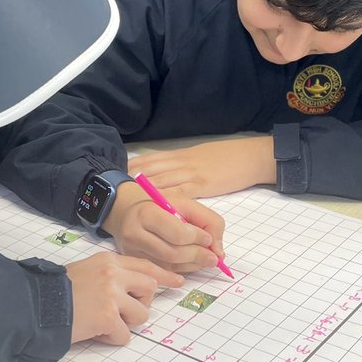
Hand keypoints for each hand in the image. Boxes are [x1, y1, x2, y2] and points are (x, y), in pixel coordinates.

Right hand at [66, 252, 182, 344]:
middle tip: (122, 311)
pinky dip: (111, 338)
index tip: (178, 282)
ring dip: (125, 324)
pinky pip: (125, 335)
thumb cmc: (56, 292)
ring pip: (142, 315)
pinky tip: (94, 331)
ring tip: (103, 322)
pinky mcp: (108, 317)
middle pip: (150, 289)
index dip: (164, 275)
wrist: (36, 304)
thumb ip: (109, 276)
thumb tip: (131, 291)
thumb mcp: (85, 271)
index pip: (145, 265)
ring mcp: (112, 295)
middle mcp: (113, 274)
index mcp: (108, 261)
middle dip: (141, 303)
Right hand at [103, 182, 225, 273]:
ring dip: (192, 265)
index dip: (197, 238)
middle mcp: (135, 234)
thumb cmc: (158, 205)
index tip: (208, 238)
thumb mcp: (185, 203)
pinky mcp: (133, 262)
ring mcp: (132, 251)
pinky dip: (181, 271)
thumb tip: (219, 252)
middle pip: (173, 254)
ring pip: (168, 266)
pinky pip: (161, 272)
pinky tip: (190, 265)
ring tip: (204, 259)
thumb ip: (208, 221)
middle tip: (214, 258)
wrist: (126, 210)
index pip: (178, 233)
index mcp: (147, 213)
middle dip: (198, 256)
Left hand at [128, 137, 275, 199]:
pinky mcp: (201, 184)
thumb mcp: (200, 156)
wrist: (249, 156)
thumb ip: (182, 163)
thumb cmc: (227, 157)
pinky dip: (165, 200)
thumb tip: (166, 172)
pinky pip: (179, 192)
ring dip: (142, 191)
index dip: (131, 167)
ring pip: (160, 180)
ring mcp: (190, 172)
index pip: (149, 159)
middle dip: (129, 180)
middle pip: (149, 169)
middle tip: (112, 190)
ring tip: (124, 200)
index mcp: (180, 155)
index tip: (114, 176)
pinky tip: (153, 206)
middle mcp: (181, 162)